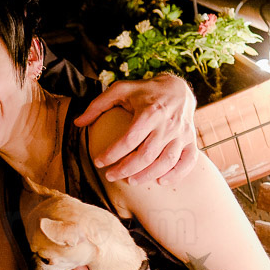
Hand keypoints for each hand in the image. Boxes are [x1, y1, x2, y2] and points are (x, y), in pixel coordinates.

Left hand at [74, 74, 198, 185]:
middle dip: (126, 169)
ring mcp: (181, 133)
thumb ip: (97, 105)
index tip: (98, 162)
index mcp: (149, 112)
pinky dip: (177, 174)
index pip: (128, 139)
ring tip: (131, 181)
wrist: (178, 87)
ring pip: (166, 161)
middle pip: (146, 154)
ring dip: (148, 175)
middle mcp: (167, 124)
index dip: (112, 154)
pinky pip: (188, 161)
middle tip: (110, 176)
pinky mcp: (191, 140)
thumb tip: (78, 123)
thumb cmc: (145, 91)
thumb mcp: (120, 90)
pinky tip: (161, 180)